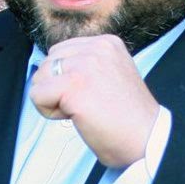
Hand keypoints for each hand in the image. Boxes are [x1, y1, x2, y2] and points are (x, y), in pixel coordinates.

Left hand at [30, 35, 159, 166]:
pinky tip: (75, 117)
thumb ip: (87, 65)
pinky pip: (37, 96)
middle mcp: (96, 48)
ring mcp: (84, 65)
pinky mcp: (73, 86)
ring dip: (53, 100)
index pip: (62, 51)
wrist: (147, 140)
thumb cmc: (128, 118)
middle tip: (86, 105)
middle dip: (57, 87)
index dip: (68, 78)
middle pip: (48, 62)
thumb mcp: (112, 74)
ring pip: (39, 79)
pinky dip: (48, 112)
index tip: (93, 94)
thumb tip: (49, 69)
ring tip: (82, 111)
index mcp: (107, 43)